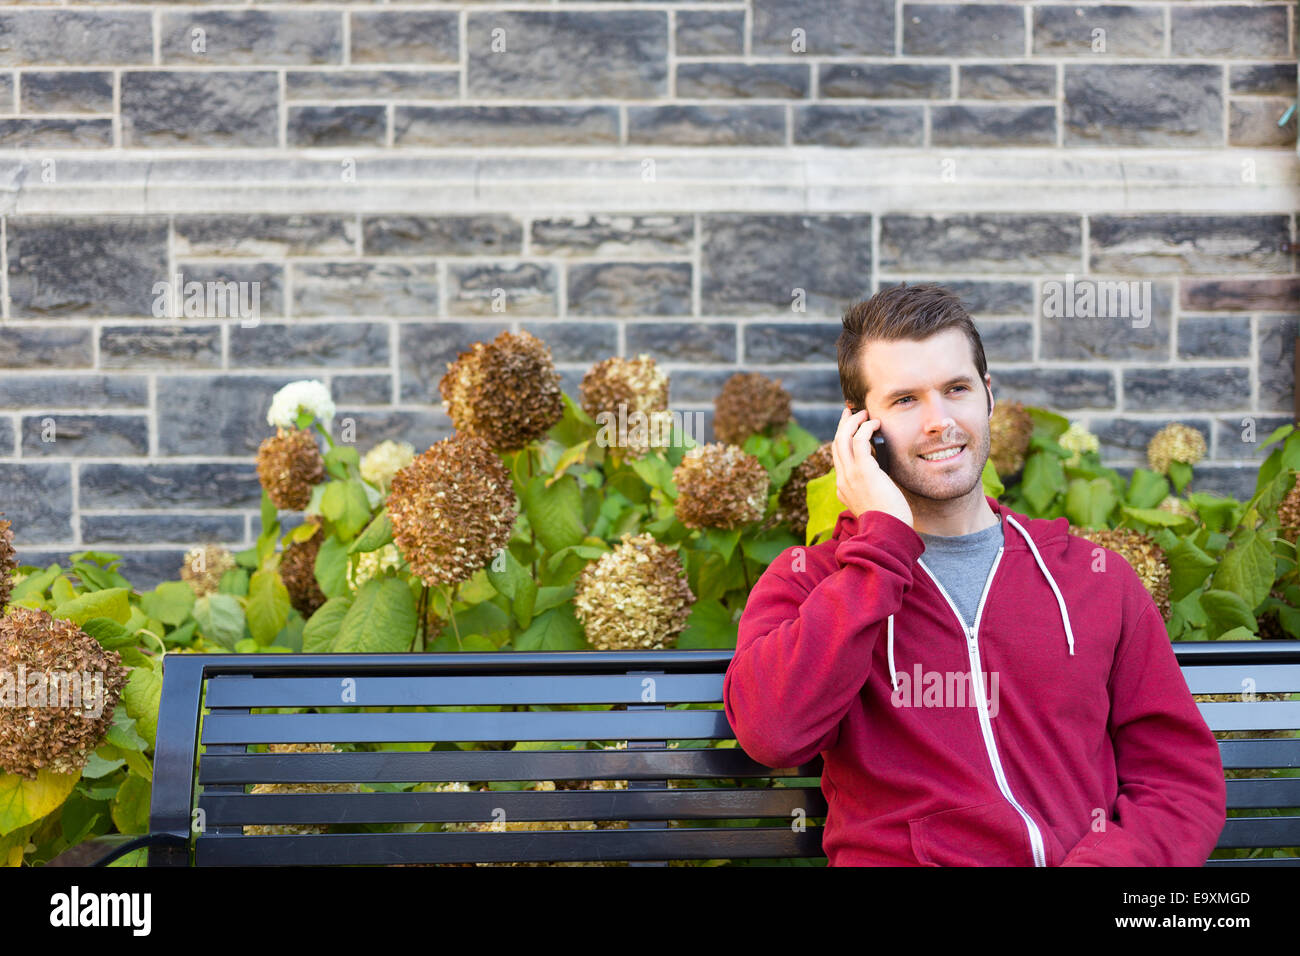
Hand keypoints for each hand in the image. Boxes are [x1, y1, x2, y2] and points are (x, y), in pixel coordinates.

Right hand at [832, 407, 912, 528]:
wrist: (888, 533)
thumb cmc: (888, 522)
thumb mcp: (874, 505)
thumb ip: (872, 491)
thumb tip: (880, 479)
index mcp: (842, 488)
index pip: (838, 457)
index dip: (842, 438)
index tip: (850, 427)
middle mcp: (842, 480)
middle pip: (836, 444)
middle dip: (843, 424)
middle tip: (852, 411)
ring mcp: (850, 475)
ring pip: (843, 439)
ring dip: (853, 422)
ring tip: (865, 413)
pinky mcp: (863, 471)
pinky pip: (858, 441)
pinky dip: (865, 428)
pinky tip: (875, 423)